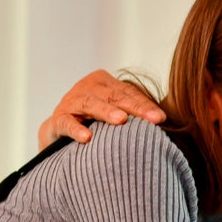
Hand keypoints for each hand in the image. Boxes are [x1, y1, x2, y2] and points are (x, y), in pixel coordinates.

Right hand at [37, 69, 165, 148]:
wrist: (59, 134)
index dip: (145, 105)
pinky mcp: (56, 120)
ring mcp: (70, 102)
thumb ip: (134, 114)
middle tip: (153, 119)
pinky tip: (87, 138)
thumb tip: (165, 121)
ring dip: (106, 112)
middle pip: (113, 96)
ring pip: (90, 104)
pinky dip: (76, 129)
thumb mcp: (115, 114)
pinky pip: (66, 123)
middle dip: (135, 108)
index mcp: (104, 82)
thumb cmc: (94, 123)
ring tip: (121, 121)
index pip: (128, 93)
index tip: (161, 118)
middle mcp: (87, 87)